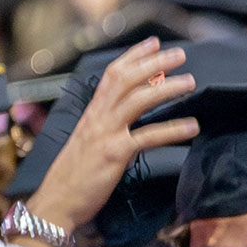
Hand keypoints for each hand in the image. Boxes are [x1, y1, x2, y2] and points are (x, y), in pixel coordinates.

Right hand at [26, 37, 193, 235]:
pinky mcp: (115, 154)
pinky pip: (148, 137)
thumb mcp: (89, 144)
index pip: (113, 74)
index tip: (153, 43)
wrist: (55, 202)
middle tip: (179, 54)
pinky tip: (191, 126)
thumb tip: (129, 118)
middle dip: (154, 62)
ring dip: (167, 88)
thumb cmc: (73, 177)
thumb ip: (107, 127)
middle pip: (127, 79)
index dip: (134, 56)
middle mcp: (97, 118)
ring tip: (190, 82)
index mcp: (91, 113)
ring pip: (138, 100)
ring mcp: (105, 134)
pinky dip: (173, 129)